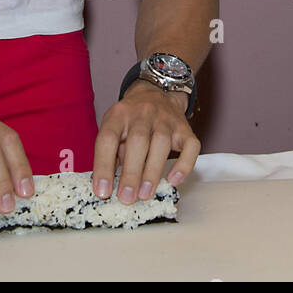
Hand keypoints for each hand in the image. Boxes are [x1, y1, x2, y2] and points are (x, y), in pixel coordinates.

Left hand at [92, 81, 199, 203]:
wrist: (157, 93)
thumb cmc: (131, 121)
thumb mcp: (114, 129)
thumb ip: (111, 154)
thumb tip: (108, 187)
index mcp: (119, 114)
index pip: (107, 138)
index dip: (103, 166)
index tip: (102, 191)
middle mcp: (143, 113)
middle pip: (138, 140)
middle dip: (131, 173)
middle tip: (126, 198)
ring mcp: (166, 119)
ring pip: (162, 142)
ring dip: (153, 171)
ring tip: (144, 195)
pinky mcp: (185, 129)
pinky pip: (190, 146)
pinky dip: (183, 165)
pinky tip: (174, 180)